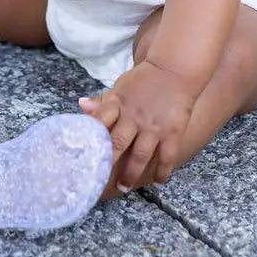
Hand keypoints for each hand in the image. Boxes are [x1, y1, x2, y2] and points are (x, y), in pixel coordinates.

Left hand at [78, 60, 195, 189]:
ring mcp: (154, 126)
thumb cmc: (144, 80)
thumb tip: (81, 105)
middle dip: (107, 163)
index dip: (89, 137)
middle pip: (117, 142)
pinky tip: (158, 181)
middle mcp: (134, 116)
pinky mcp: (172, 132)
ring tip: (123, 188)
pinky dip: (162, 171)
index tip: (80, 154)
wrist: (175, 68)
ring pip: (140, 155)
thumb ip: (103, 100)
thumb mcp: (121, 86)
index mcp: (118, 103)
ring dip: (131, 174)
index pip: (99, 120)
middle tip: (97, 181)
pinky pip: (167, 156)